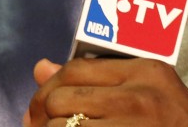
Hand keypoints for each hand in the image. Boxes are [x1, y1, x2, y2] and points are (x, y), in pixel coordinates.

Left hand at [23, 57, 187, 126]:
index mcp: (145, 71)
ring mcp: (130, 126)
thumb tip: (40, 67)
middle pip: (61, 97)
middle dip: (42, 116)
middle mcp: (137, 96)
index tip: (40, 108)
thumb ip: (98, 80)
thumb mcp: (148, 94)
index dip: (48, 88)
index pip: (76, 69)